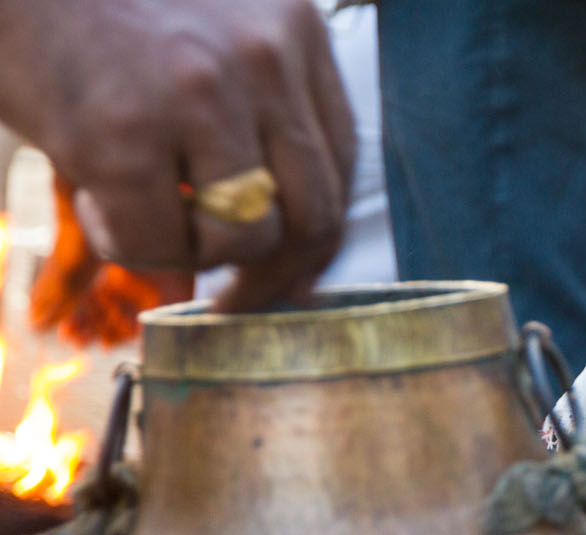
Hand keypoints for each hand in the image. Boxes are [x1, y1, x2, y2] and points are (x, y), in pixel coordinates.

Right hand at [0, 0, 354, 309]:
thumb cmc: (97, 7)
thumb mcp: (212, 33)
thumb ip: (260, 111)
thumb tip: (287, 249)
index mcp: (294, 29)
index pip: (341, 166)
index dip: (318, 239)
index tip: (292, 276)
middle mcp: (263, 59)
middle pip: (314, 215)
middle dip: (274, 278)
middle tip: (234, 300)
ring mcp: (197, 95)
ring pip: (245, 240)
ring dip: (191, 255)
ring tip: (137, 212)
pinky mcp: (121, 134)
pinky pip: (157, 243)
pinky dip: (123, 243)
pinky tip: (91, 198)